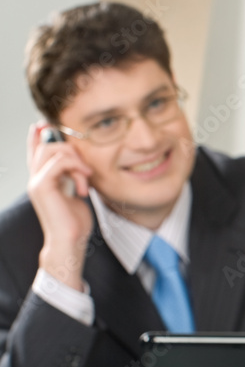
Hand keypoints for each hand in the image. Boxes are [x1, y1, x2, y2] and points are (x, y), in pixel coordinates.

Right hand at [26, 122, 93, 290]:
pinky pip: (58, 162)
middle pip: (47, 145)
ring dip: (77, 161)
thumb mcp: (76, 192)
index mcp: (43, 179)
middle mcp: (35, 178)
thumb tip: (80, 163)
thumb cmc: (75, 222)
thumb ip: (72, 176)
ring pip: (53, 150)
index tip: (44, 124)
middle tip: (86, 170)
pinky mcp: (42, 187)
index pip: (35, 151)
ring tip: (86, 180)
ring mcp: (36, 182)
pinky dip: (76, 168)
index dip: (37, 135)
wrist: (70, 242)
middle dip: (71, 149)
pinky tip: (84, 181)